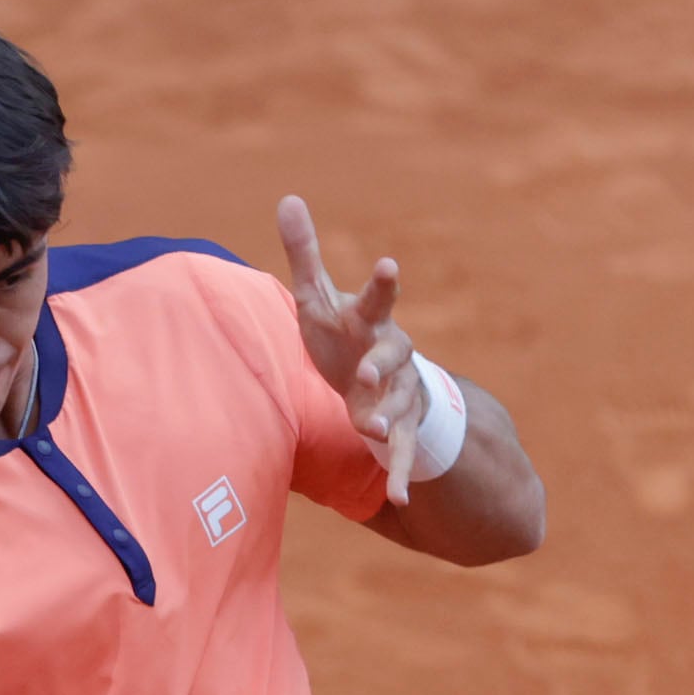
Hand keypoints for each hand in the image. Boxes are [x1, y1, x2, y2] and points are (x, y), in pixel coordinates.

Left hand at [277, 193, 431, 503]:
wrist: (375, 383)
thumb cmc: (342, 335)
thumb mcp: (318, 297)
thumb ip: (304, 254)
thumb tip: (287, 197)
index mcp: (371, 323)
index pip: (377, 300)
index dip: (383, 284)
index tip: (388, 266)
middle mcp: (393, 357)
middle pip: (393, 356)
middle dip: (382, 363)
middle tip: (366, 371)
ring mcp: (400, 396)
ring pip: (398, 404)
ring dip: (385, 417)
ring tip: (371, 429)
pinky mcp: (401, 431)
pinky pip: (406, 453)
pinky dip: (404, 474)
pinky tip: (401, 497)